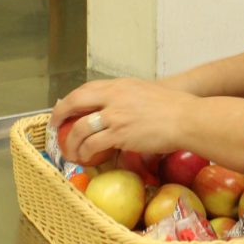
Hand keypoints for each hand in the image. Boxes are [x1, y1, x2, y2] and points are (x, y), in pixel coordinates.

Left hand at [49, 78, 198, 164]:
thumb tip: (115, 111)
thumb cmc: (174, 108)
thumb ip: (127, 98)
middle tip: (55, 128)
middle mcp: (113, 97)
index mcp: (119, 85)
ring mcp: (115, 115)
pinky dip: (85, 153)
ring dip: (72, 143)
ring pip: (80, 128)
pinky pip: (92, 144)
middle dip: (59, 116)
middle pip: (75, 103)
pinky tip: (87, 158)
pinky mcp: (119, 133)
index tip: (63, 110)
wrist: (187, 118)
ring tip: (72, 152)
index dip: (71, 100)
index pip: (86, 89)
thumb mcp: (145, 93)